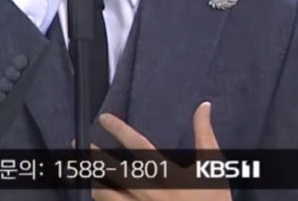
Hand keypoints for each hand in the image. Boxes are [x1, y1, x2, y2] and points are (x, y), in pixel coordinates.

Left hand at [90, 102, 230, 200]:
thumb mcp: (212, 168)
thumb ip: (204, 135)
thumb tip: (203, 106)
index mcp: (168, 177)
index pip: (138, 146)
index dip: (119, 129)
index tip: (104, 118)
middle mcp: (151, 194)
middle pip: (114, 171)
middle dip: (96, 156)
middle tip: (85, 144)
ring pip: (106, 196)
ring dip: (95, 181)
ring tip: (88, 171)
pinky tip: (99, 194)